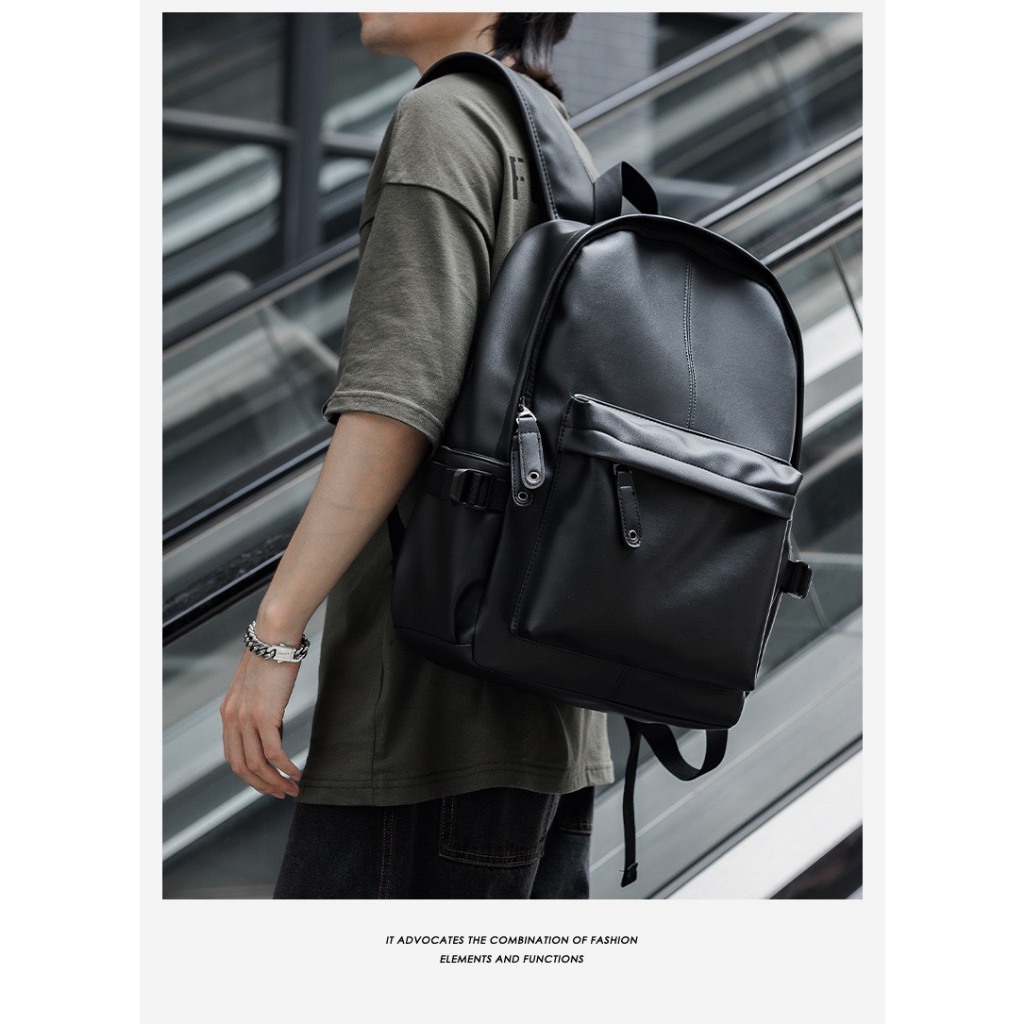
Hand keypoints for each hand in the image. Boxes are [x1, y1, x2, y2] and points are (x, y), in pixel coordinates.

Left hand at [220, 650, 302, 798]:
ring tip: (292, 789)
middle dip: (261, 785)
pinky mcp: (264, 716)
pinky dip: (285, 768)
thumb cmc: (271, 657)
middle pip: (242, 767)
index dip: (249, 775)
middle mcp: (232, 719)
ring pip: (257, 764)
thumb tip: (274, 733)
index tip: (267, 783)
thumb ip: (261, 712)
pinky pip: (274, 753)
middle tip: (280, 793)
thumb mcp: (258, 689)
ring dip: (275, 781)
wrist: (274, 637)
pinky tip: (297, 774)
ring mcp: (246, 719)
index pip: (233, 755)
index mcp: (229, 713)